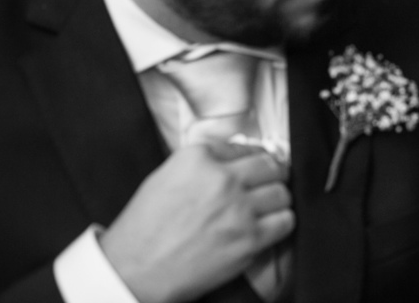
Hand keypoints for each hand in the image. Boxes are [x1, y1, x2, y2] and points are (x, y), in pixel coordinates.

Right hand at [99, 143, 293, 302]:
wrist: (132, 272)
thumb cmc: (143, 229)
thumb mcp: (165, 178)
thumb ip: (202, 163)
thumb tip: (236, 158)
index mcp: (198, 158)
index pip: (244, 147)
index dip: (251, 159)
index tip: (254, 168)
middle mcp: (222, 179)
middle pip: (271, 166)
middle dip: (271, 176)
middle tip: (267, 185)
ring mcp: (238, 209)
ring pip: (282, 193)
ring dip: (276, 201)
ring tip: (265, 210)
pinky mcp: (250, 239)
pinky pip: (285, 221)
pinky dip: (280, 223)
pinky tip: (267, 227)